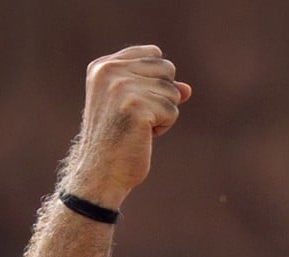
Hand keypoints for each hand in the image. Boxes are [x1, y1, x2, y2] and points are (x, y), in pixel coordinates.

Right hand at [65, 45, 192, 207]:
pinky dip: (164, 127)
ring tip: (139, 128)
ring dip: (163, 114)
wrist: (100, 172)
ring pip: (172, 91)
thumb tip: (187, 89)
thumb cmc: (118, 140)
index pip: (154, 54)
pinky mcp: (137, 106)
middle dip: (162, 96)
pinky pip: (172, 111)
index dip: (157, 80)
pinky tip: (143, 136)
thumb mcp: (136, 107)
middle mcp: (110, 71)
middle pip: (167, 69)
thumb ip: (159, 90)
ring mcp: (122, 87)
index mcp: (103, 66)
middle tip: (138, 118)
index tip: (137, 102)